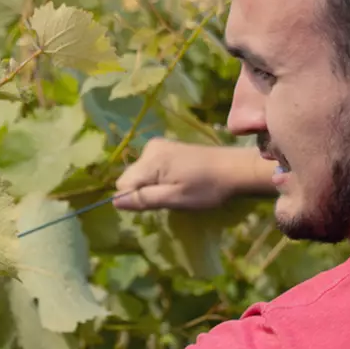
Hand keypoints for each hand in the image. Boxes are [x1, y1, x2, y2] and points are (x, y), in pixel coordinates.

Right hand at [114, 138, 270, 210]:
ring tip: (177, 188)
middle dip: (143, 191)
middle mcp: (150, 148)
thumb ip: (144, 199)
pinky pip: (150, 167)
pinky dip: (159, 178)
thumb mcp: (175, 198)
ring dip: (152, 185)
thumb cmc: (207, 188)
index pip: (123, 184)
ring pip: (140, 174)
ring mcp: (158, 146)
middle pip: (130, 177)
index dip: (136, 198)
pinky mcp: (167, 148)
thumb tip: (114, 201)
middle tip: (170, 196)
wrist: (235, 169)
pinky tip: (179, 180)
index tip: (158, 203)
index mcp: (150, 160)